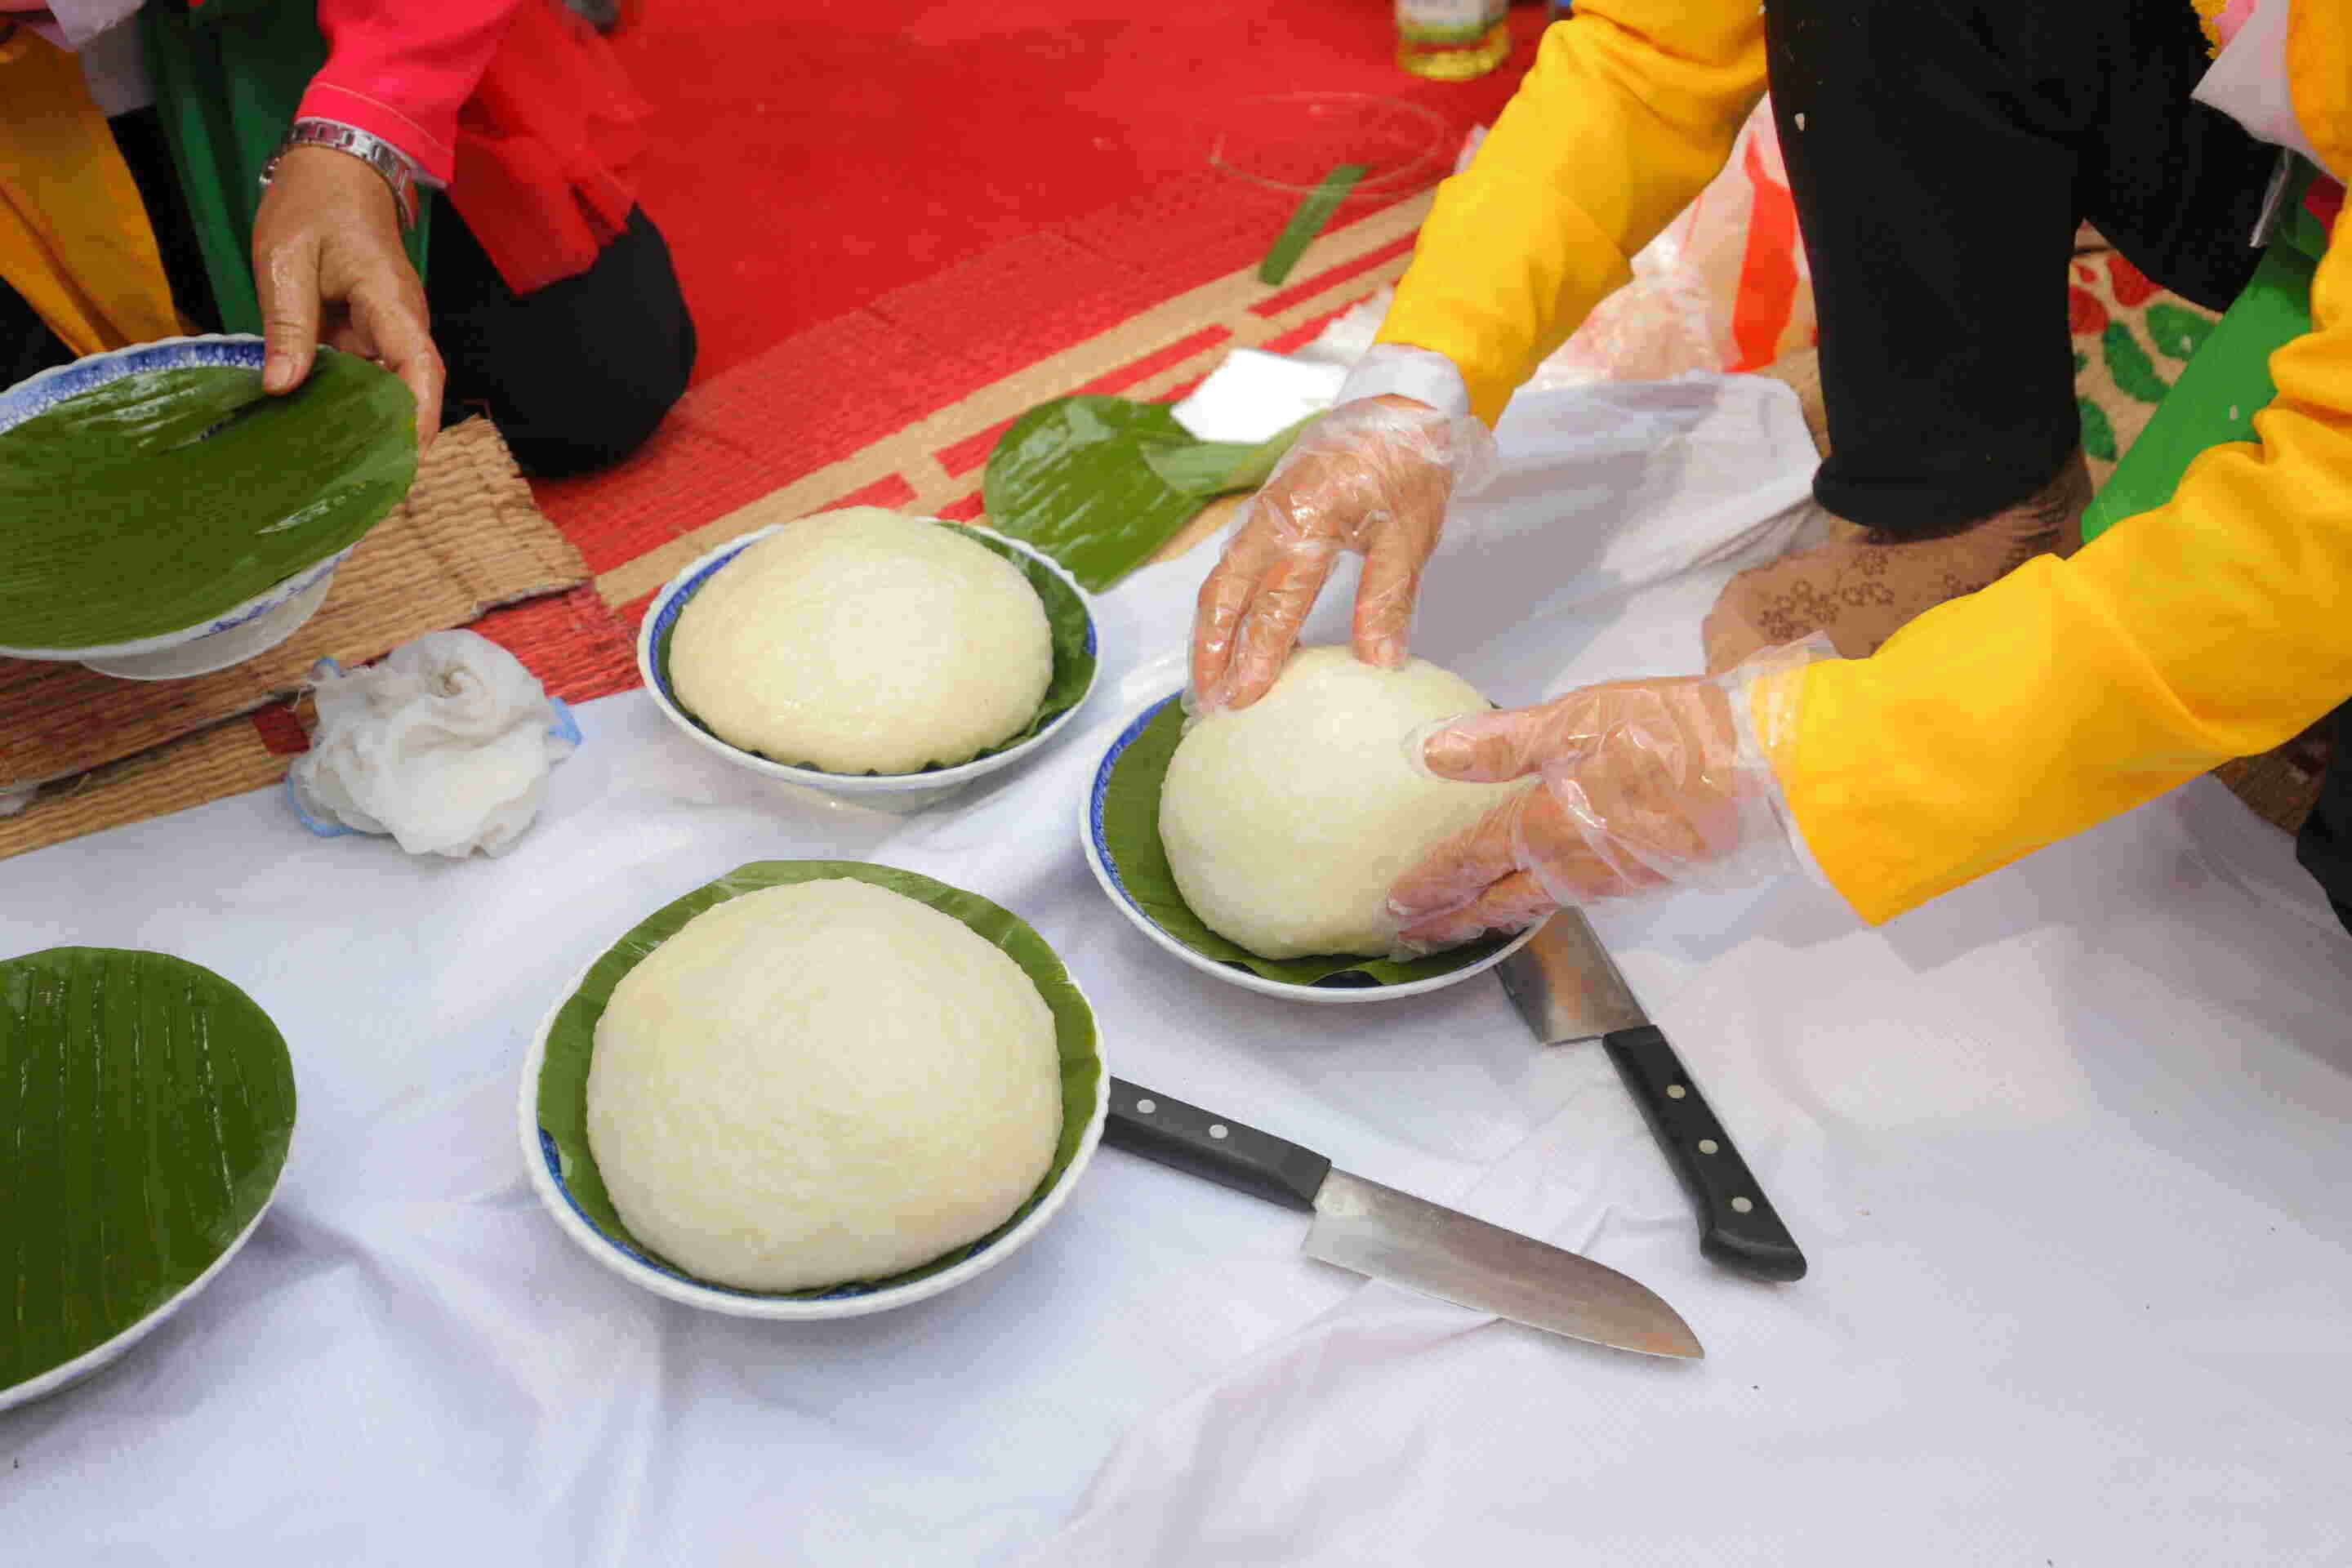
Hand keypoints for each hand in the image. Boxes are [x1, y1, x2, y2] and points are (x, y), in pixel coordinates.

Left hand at [252, 146, 442, 449]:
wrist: (336, 172)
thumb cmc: (312, 205)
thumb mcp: (284, 259)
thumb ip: (287, 323)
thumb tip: (281, 387)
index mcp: (391, 303)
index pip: (420, 370)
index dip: (418, 419)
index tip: (403, 461)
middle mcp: (401, 324)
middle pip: (411, 392)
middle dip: (391, 440)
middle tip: (353, 487)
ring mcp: (388, 331)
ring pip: (389, 390)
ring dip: (367, 426)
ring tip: (331, 469)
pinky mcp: (371, 335)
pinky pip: (368, 378)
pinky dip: (349, 405)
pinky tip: (316, 429)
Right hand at [1188, 394, 1494, 714]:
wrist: (1397, 406)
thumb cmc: (1408, 467)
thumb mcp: (1409, 535)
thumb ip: (1387, 600)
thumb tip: (1379, 663)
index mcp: (1309, 521)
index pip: (1275, 602)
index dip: (1256, 654)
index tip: (1243, 697)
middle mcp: (1271, 518)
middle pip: (1225, 595)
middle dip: (1211, 652)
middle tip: (1208, 703)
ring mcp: (1260, 514)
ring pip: (1220, 582)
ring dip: (1208, 633)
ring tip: (1206, 681)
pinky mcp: (1263, 513)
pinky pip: (1231, 567)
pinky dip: (1222, 607)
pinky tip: (1228, 637)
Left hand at [1386, 658, 1815, 946]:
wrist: (1767, 771)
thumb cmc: (1675, 735)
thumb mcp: (1576, 719)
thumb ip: (1502, 743)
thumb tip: (1433, 752)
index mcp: (1546, 827)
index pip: (1470, 864)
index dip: (1430, 887)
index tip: (1395, 909)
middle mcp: (1573, 866)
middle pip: (1498, 903)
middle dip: (1453, 921)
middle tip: (1415, 940)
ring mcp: (1614, 878)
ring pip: (1537, 905)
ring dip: (1495, 915)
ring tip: (1466, 919)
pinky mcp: (1648, 876)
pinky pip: (1576, 897)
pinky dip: (1541, 901)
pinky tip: (1539, 890)